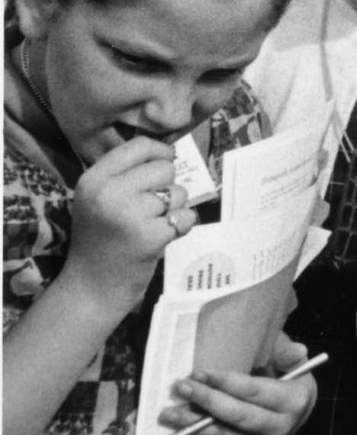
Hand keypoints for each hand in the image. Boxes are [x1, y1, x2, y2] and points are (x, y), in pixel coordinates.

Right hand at [65, 138, 192, 311]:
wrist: (91, 288)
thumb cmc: (101, 240)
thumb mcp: (100, 199)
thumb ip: (127, 174)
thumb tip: (171, 152)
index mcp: (93, 179)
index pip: (140, 146)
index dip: (160, 153)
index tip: (161, 169)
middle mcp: (108, 192)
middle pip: (165, 168)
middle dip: (167, 186)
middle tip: (150, 209)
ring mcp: (129, 214)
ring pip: (178, 192)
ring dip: (173, 209)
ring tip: (151, 225)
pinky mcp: (151, 235)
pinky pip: (186, 216)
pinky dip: (181, 227)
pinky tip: (161, 238)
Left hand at [161, 335, 317, 434]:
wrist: (297, 411)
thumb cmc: (288, 378)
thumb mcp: (294, 362)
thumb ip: (287, 354)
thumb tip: (297, 348)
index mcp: (292, 401)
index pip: (253, 391)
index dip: (224, 382)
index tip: (197, 373)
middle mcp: (279, 427)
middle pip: (237, 416)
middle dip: (205, 401)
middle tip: (180, 388)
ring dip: (194, 428)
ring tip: (168, 415)